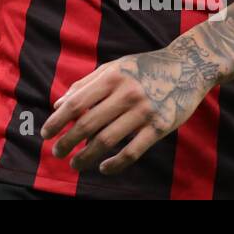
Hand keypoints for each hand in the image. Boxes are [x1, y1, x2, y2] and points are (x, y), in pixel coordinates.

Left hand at [40, 44, 216, 175]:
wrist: (188, 66)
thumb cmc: (144, 67)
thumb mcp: (114, 68)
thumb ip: (85, 85)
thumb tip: (58, 105)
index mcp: (111, 77)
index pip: (76, 103)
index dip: (57, 121)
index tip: (45, 134)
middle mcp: (126, 93)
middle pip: (88, 124)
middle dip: (68, 141)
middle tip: (57, 152)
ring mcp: (144, 111)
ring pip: (107, 140)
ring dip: (87, 156)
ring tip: (75, 164)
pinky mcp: (161, 127)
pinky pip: (133, 151)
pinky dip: (116, 163)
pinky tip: (104, 168)